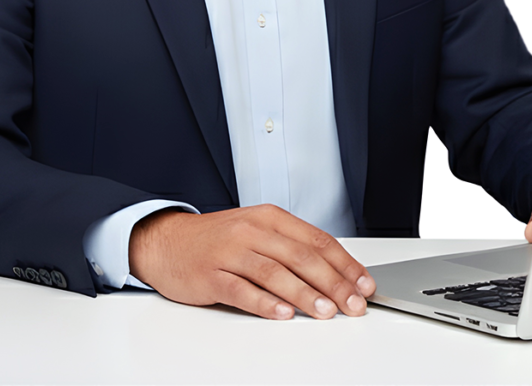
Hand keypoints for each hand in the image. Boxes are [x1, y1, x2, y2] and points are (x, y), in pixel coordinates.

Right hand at [128, 203, 376, 319]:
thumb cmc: (218, 239)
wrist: (167, 241)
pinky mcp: (212, 274)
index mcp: (270, 217)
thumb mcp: (256, 231)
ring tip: (327, 311)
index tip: (364, 284)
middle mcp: (253, 229)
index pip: (316, 239)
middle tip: (354, 304)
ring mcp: (231, 251)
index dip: (344, 263)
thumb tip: (333, 274)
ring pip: (275, 272)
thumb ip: (290, 247)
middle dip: (333, 282)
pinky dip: (264, 303)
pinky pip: (242, 289)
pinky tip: (282, 315)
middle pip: (301, 256)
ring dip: (304, 294)